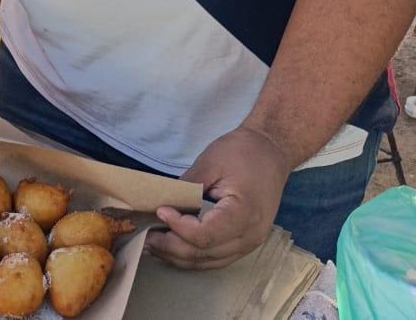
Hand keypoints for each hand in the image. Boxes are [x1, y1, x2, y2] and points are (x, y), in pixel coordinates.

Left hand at [145, 127, 291, 269]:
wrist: (271, 152)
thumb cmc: (243, 152)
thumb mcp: (211, 162)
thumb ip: (187, 187)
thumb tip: (161, 204)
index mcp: (244, 213)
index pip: (204, 235)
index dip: (178, 227)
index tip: (160, 211)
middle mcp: (250, 235)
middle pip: (203, 254)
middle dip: (170, 247)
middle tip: (144, 235)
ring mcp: (249, 243)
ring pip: (208, 262)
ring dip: (178, 256)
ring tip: (152, 244)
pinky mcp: (245, 243)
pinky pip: (215, 259)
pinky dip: (192, 257)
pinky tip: (173, 248)